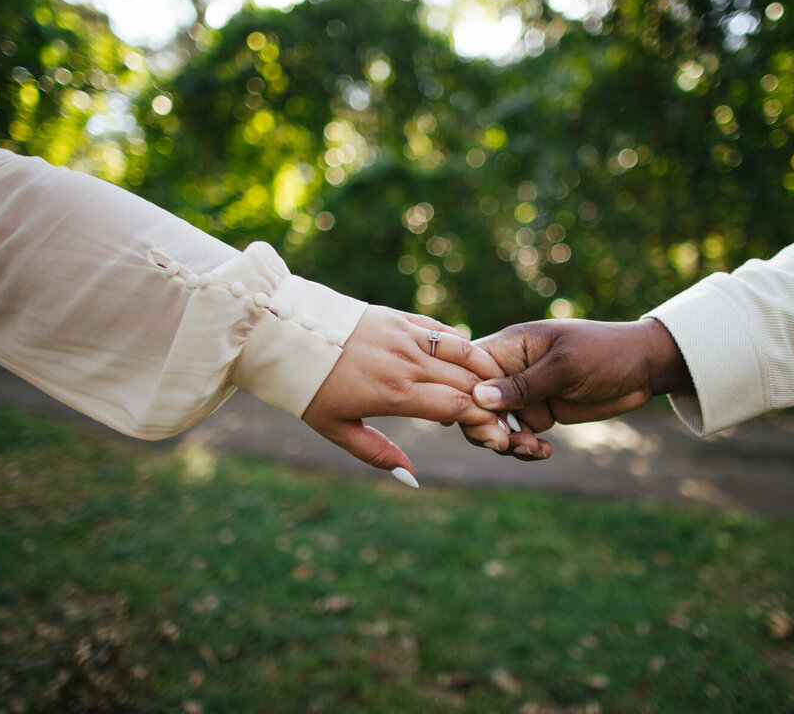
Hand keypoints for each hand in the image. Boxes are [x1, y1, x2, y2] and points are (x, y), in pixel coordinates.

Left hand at [301, 305, 514, 481]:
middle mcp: (406, 361)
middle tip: (509, 416)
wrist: (284, 333)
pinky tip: (474, 359)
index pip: (455, 407)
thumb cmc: (306, 387)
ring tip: (502, 385)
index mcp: (393, 392)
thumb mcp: (336, 428)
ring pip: (462, 351)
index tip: (498, 434)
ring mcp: (405, 335)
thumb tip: (411, 477)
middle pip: (466, 382)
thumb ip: (377, 454)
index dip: (483, 422)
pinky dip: (464, 345)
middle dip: (492, 401)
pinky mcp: (399, 317)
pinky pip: (443, 330)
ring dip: (486, 370)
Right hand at [462, 319, 689, 445]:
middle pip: (475, 403)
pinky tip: (544, 451)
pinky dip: (524, 448)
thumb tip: (480, 397)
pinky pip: (518, 436)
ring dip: (506, 442)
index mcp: (511, 346)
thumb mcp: (567, 366)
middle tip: (504, 443)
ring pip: (494, 425)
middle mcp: (511, 370)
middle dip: (484, 426)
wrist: (644, 368)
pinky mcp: (539, 413)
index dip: (464, 395)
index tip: (481, 419)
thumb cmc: (607, 353)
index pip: (469, 368)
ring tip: (533, 448)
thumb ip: (524, 384)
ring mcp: (524, 394)